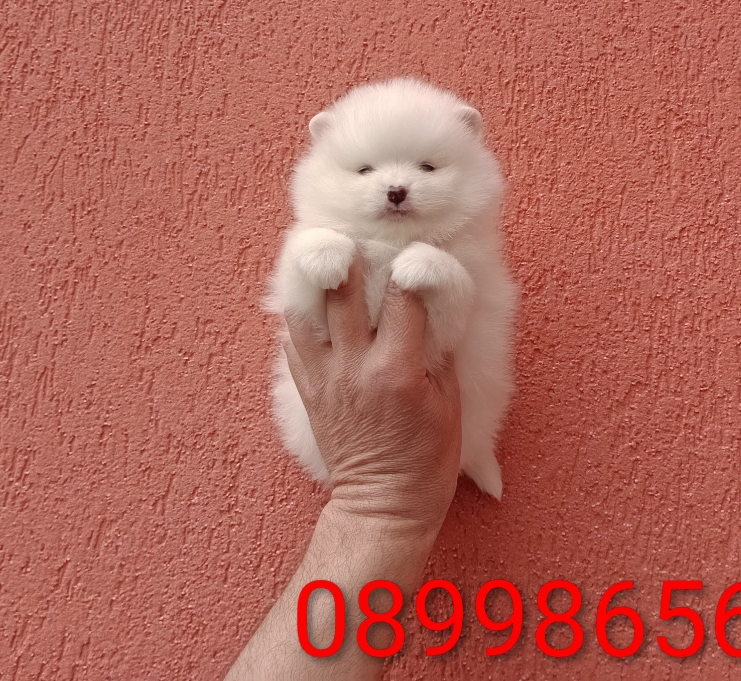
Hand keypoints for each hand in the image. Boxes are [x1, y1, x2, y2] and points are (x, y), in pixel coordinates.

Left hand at [282, 256, 461, 530]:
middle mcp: (354, 366)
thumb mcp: (449, 404)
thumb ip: (440, 351)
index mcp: (397, 370)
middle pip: (341, 292)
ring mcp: (324, 376)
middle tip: (359, 235)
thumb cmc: (426, 460)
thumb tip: (435, 309)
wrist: (382, 504)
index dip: (412, 267)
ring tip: (327, 254)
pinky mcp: (307, 388)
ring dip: (315, 278)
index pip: (402, 298)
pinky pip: (292, 338)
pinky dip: (301, 313)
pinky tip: (312, 297)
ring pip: (304, 310)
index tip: (417, 254)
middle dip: (351, 256)